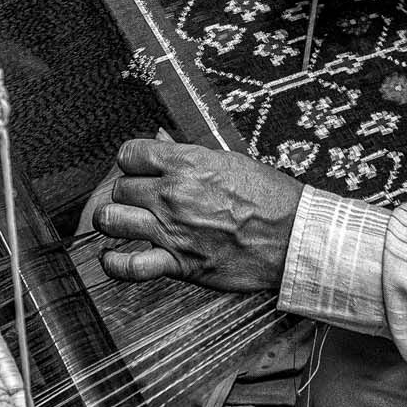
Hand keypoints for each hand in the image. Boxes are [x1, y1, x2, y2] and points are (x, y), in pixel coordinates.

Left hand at [92, 137, 303, 291]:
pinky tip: (112, 258)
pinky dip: (114, 264)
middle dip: (125, 192)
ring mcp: (172, 229)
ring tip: (122, 223)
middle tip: (137, 200)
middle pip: (119, 187)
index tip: (137, 171)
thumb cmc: (270, 198)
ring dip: (112, 221)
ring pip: (111, 219)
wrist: (295, 237)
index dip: (130, 162)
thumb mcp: (230, 160)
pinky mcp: (179, 263)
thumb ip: (188, 153)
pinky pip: (129, 266)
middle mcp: (173, 194)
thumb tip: (160, 140)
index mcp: (187, 163)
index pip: (128, 154)